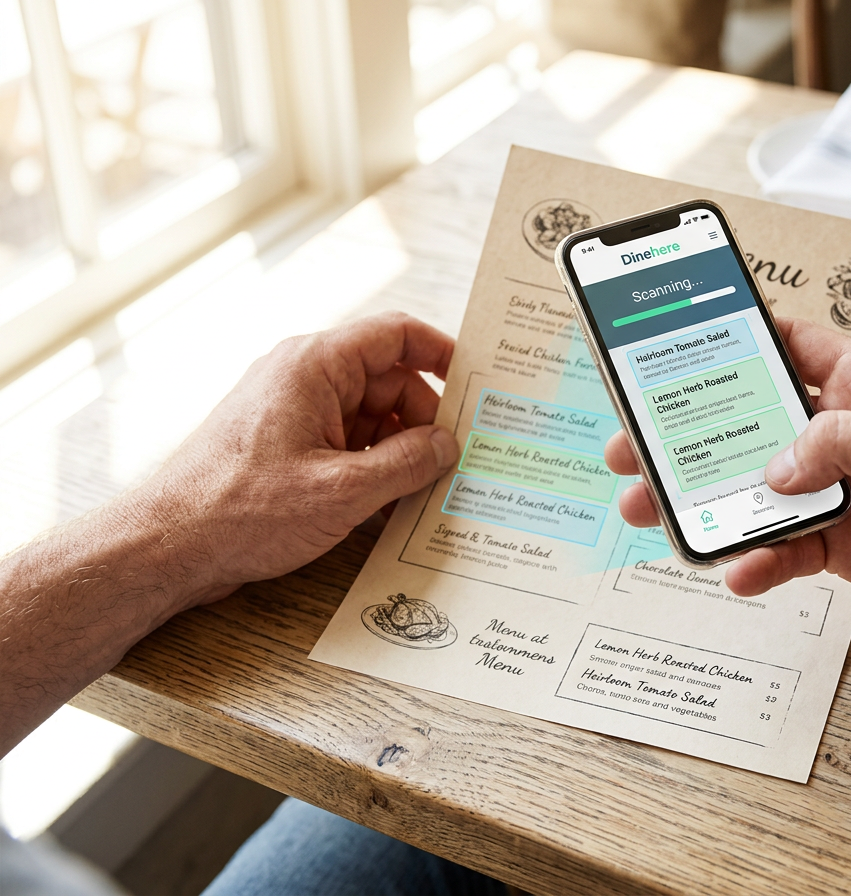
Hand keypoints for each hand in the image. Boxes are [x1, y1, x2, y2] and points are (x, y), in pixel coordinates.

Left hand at [138, 312, 459, 605]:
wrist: (167, 547)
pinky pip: (348, 444)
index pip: (395, 335)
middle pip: (389, 382)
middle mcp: (304, 378)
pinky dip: (374, 468)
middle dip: (426, 422)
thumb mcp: (342, 491)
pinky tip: (392, 505)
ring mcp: (294, 412)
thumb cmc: (239, 511)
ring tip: (426, 492)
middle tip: (458, 463)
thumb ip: (407, 463)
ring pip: (372, 417)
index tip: (478, 382)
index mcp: (315, 366)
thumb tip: (448, 446)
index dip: (442, 352)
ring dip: (401, 452)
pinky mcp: (287, 446)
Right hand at [606, 317, 850, 652]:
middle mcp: (843, 434)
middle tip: (638, 443)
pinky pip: (780, 548)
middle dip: (692, 433)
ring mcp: (836, 491)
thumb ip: (844, 441)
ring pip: (752, 489)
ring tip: (655, 509)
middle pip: (750, 424)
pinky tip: (736, 569)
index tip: (680, 343)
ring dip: (704, 500)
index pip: (791, 347)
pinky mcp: (836, 545)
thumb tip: (777, 467)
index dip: (738, 340)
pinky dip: (754, 560)